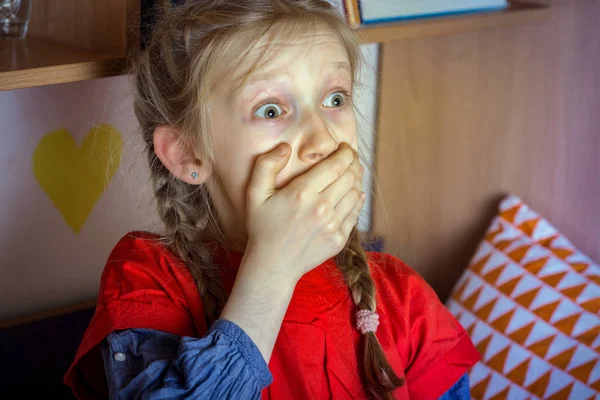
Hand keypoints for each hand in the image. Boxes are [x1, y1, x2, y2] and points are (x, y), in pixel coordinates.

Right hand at [244, 142, 364, 283]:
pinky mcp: (339, 239)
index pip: (335, 165)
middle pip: (349, 176)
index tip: (345, 148)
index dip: (345, 153)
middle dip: (353, 163)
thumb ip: (266, 165)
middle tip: (350, 158)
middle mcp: (321, 208)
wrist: (273, 265)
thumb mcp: (254, 194)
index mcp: (302, 193)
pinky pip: (355, 214)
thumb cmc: (262, 227)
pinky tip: (355, 194)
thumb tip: (285, 147)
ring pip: (355, 193)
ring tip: (353, 173)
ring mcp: (332, 225)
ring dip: (357, 179)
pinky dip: (358, 200)